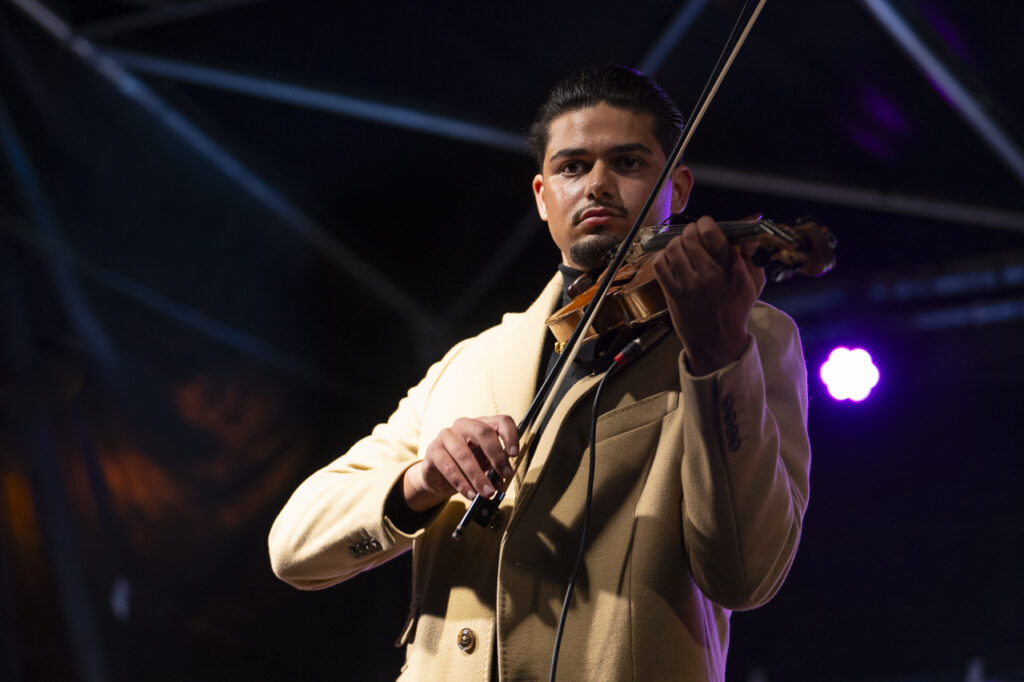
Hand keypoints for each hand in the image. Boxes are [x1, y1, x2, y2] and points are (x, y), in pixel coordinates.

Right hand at [402, 415, 519, 511]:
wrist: (439, 476)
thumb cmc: (467, 467)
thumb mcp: (485, 466)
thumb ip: (494, 469)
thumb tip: (500, 480)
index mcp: (482, 424)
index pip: (501, 421)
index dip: (510, 435)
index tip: (514, 454)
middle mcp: (464, 425)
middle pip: (483, 432)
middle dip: (496, 455)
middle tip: (505, 474)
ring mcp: (446, 435)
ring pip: (464, 454)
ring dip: (478, 476)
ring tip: (487, 493)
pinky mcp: (433, 450)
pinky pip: (448, 467)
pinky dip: (461, 483)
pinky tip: (471, 494)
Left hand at [651, 216, 765, 374]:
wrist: (717, 342)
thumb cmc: (736, 310)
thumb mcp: (754, 284)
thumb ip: (752, 257)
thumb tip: (748, 235)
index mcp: (730, 269)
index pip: (711, 232)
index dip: (705, 223)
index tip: (706, 226)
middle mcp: (708, 274)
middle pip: (689, 236)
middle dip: (690, 232)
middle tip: (693, 237)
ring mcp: (688, 284)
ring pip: (673, 248)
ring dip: (676, 243)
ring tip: (682, 249)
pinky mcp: (672, 293)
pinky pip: (660, 264)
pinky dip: (662, 257)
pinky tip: (671, 261)